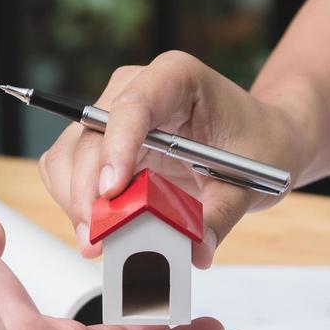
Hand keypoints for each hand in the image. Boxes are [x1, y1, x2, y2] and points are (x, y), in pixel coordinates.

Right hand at [39, 51, 312, 267]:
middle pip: (91, 136)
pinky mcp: (103, 142)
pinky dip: (76, 201)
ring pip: (70, 154)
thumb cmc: (258, 144)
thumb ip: (221, 216)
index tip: (111, 192)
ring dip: (76, 201)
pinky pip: (70, 169)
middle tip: (98, 240)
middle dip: (88, 192)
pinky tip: (98, 226)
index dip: (116, 149)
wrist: (259, 139)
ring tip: (98, 241)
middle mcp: (136, 87)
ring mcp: (113, 113)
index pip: (133, 106)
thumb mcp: (250, 181)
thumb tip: (195, 252)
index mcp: (177, 78)